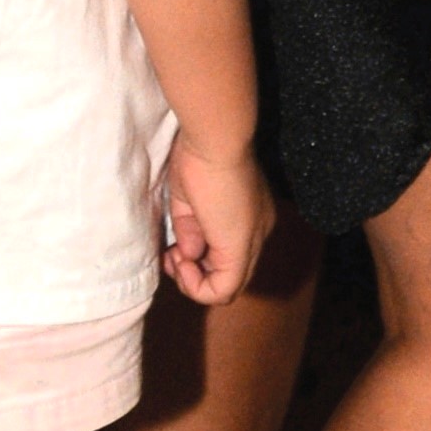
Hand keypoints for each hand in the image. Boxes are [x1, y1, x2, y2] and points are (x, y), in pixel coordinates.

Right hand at [161, 142, 272, 302]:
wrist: (215, 140)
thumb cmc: (200, 158)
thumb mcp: (188, 203)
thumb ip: (190, 232)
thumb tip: (188, 256)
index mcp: (249, 217)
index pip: (229, 257)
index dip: (196, 261)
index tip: (174, 247)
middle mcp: (258, 232)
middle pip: (230, 277)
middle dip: (193, 275)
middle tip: (173, 255)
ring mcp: (253, 241)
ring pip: (227, 288)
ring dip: (192, 281)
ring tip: (176, 256)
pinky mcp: (240, 247)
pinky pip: (222, 290)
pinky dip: (196, 287)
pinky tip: (181, 260)